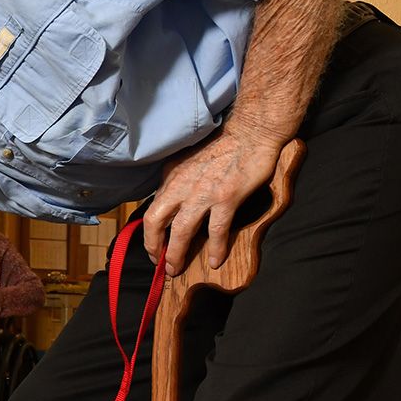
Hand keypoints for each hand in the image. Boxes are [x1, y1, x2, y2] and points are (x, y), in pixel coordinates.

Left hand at [143, 125, 285, 276]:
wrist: (251, 131)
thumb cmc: (223, 144)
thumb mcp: (188, 160)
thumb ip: (178, 180)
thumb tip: (170, 200)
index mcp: (171, 176)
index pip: (153, 208)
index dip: (150, 232)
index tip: (153, 245)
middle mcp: (181, 185)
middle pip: (156, 221)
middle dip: (153, 246)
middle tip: (159, 263)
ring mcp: (203, 193)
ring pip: (181, 230)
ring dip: (176, 253)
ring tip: (176, 269)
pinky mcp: (226, 198)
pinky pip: (216, 230)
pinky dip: (215, 248)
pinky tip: (215, 261)